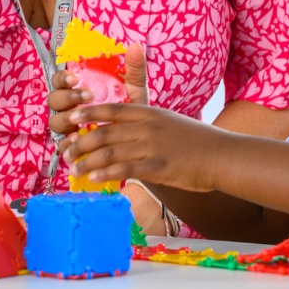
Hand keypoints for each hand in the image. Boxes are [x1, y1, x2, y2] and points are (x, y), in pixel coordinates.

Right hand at [48, 42, 146, 136]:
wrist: (140, 139)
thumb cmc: (131, 109)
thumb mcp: (134, 89)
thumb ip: (133, 69)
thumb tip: (136, 46)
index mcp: (78, 89)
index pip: (60, 80)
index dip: (63, 77)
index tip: (75, 77)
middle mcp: (69, 107)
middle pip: (54, 100)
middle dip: (67, 96)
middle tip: (88, 95)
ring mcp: (69, 127)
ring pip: (55, 121)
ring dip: (66, 118)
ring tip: (81, 118)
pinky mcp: (72, 146)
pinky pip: (61, 145)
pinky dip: (67, 141)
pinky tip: (79, 137)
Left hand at [63, 102, 223, 192]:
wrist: (221, 156)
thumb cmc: (196, 141)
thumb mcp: (170, 121)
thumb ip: (147, 123)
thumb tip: (125, 131)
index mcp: (150, 113)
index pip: (113, 109)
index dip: (89, 112)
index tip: (72, 118)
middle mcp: (148, 127)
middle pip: (105, 132)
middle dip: (81, 142)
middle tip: (67, 151)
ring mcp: (152, 147)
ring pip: (109, 152)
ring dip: (87, 161)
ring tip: (75, 169)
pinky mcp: (157, 168)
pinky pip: (124, 170)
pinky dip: (106, 174)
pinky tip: (95, 178)